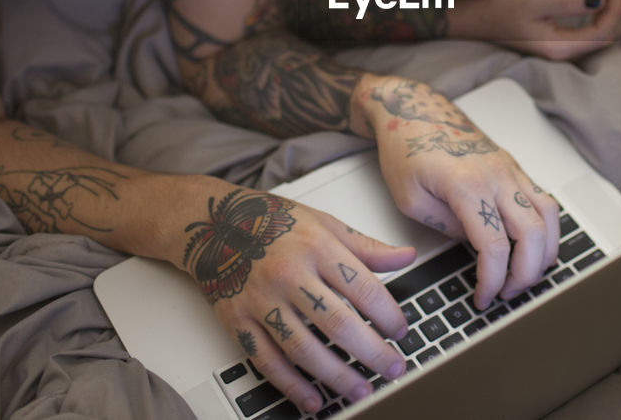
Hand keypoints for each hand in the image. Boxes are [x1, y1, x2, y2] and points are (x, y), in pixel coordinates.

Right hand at [182, 185, 415, 413]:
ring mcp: (262, 300)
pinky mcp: (239, 321)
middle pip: (337, 323)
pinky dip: (292, 385)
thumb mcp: (324, 223)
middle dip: (371, 352)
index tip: (401, 332)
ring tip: (361, 389)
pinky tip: (314, 398)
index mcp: (316, 247)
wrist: (214, 224)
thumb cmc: (273, 221)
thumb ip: (365, 246)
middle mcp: (289, 274)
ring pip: (304, 348)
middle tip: (393, 368)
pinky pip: (267, 361)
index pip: (362, 288)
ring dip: (336, 375)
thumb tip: (406, 256)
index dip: (388, 315)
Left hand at [356, 76, 560, 309]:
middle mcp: (497, 175)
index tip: (483, 297)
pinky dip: (546, 229)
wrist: (413, 109)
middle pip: (533, 234)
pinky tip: (533, 248)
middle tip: (506, 293)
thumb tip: (477, 245)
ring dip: (544, 253)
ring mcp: (509, 168)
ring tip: (525, 275)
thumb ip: (448, 226)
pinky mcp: (513, 167)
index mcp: (467, 184)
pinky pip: (543, 200)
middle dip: (525, 274)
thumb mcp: (410, 200)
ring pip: (549, 216)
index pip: (496, 246)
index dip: (493, 280)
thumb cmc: (405, 148)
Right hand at [450, 0, 620, 60]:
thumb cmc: (501, 7)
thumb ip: (569, 2)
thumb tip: (600, 0)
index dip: (614, 6)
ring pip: (599, 34)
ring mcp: (560, 50)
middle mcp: (562, 54)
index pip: (604, 32)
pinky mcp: (556, 42)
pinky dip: (594, 13)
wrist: (476, 17)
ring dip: (604, 9)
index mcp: (559, 47)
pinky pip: (588, 32)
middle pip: (606, 35)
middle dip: (611, 7)